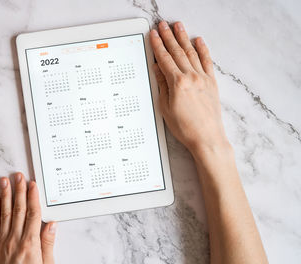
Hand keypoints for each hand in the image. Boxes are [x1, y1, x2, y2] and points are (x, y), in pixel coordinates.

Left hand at [0, 173, 55, 263]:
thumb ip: (47, 244)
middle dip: (19, 191)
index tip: (32, 184)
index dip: (32, 197)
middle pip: (18, 210)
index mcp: (30, 244)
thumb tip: (51, 224)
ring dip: (5, 196)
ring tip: (5, 181)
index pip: (32, 214)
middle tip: (18, 176)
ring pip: (4, 214)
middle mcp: (15, 240)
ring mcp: (2, 243)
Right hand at [150, 21, 228, 153]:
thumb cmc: (185, 127)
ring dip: (184, 38)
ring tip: (178, 26)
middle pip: (177, 52)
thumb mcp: (166, 107)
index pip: (164, 59)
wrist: (207, 137)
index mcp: (178, 83)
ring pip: (191, 53)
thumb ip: (162, 85)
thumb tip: (158, 69)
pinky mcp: (212, 83)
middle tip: (163, 25)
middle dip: (169, 36)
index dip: (157, 45)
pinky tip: (199, 41)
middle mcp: (191, 77)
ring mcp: (203, 79)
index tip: (153, 35)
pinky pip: (207, 61)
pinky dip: (203, 50)